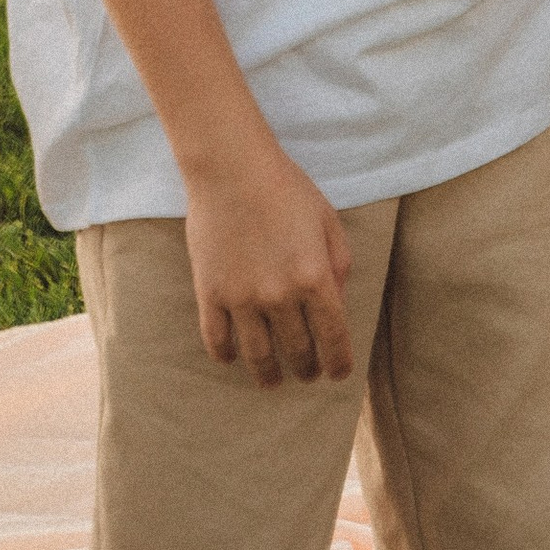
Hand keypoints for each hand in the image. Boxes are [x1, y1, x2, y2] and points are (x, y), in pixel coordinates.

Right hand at [184, 144, 355, 387]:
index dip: (338, 362)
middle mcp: (279, 295)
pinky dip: (226, 355)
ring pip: (257, 355)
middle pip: (296, 350)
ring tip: (272, 381)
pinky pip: (217, 340)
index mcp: (314, 276)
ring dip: (267, 375)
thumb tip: (337, 302)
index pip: (332, 336)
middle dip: (306, 368)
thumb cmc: (285, 188)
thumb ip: (338, 262)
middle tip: (307, 375)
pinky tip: (232, 359)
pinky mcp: (210, 295)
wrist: (232, 168)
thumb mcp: (326, 219)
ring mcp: (242, 299)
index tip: (339, 375)